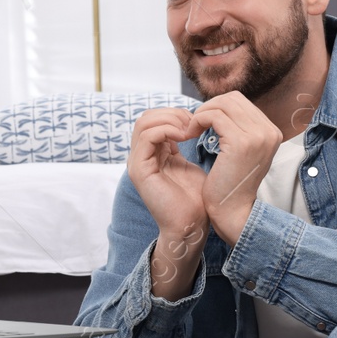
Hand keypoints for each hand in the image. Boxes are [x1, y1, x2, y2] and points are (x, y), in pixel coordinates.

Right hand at [128, 107, 209, 298]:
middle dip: (172, 113)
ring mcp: (138, 163)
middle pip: (146, 117)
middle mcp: (141, 157)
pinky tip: (185, 136)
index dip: (176, 114)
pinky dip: (167, 130)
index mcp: (152, 154)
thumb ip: (185, 144)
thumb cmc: (196, 199)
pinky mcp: (139, 170)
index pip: (155, 119)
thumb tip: (193, 123)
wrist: (193, 224)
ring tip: (190, 128)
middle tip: (194, 121)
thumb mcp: (191, 164)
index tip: (198, 120)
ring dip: (170, 120)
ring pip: (144, 123)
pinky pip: (147, 137)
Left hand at [186, 91, 281, 245]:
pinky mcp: (241, 142)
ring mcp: (258, 135)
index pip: (240, 102)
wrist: (232, 212)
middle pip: (232, 98)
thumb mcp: (242, 152)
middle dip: (208, 108)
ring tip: (190, 130)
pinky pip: (213, 116)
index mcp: (272, 131)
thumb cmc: (230, 184)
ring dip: (201, 114)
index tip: (203, 123)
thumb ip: (239, 129)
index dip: (217, 107)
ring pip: (222, 104)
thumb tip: (221, 107)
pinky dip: (198, 121)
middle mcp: (269, 131)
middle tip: (193, 125)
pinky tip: (190, 135)